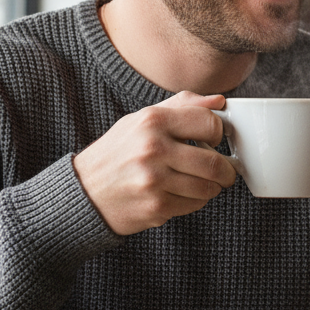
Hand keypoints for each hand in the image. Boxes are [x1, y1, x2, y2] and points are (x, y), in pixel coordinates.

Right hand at [72, 91, 237, 234]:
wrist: (83, 192)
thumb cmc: (117, 151)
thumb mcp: (143, 118)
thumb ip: (183, 105)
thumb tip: (219, 102)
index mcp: (153, 121)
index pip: (209, 123)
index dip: (218, 132)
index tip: (216, 139)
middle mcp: (153, 150)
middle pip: (213, 161)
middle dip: (226, 169)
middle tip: (226, 170)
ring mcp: (153, 181)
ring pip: (206, 187)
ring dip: (213, 187)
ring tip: (208, 183)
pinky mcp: (154, 207)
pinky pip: (193, 205)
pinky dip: (196, 201)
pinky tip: (186, 194)